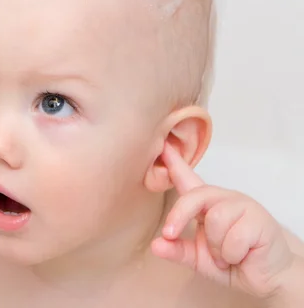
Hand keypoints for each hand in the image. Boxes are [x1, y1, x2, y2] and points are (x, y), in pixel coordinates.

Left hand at [151, 142, 295, 299]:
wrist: (267, 278)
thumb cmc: (231, 262)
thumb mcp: (198, 258)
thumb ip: (177, 250)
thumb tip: (156, 245)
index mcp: (206, 204)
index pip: (188, 178)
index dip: (174, 162)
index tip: (162, 145)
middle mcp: (223, 199)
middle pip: (195, 196)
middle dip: (178, 216)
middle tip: (169, 234)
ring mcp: (243, 206)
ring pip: (214, 219)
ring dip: (216, 247)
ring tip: (227, 254)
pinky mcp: (259, 219)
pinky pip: (233, 237)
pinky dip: (231, 254)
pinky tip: (242, 255)